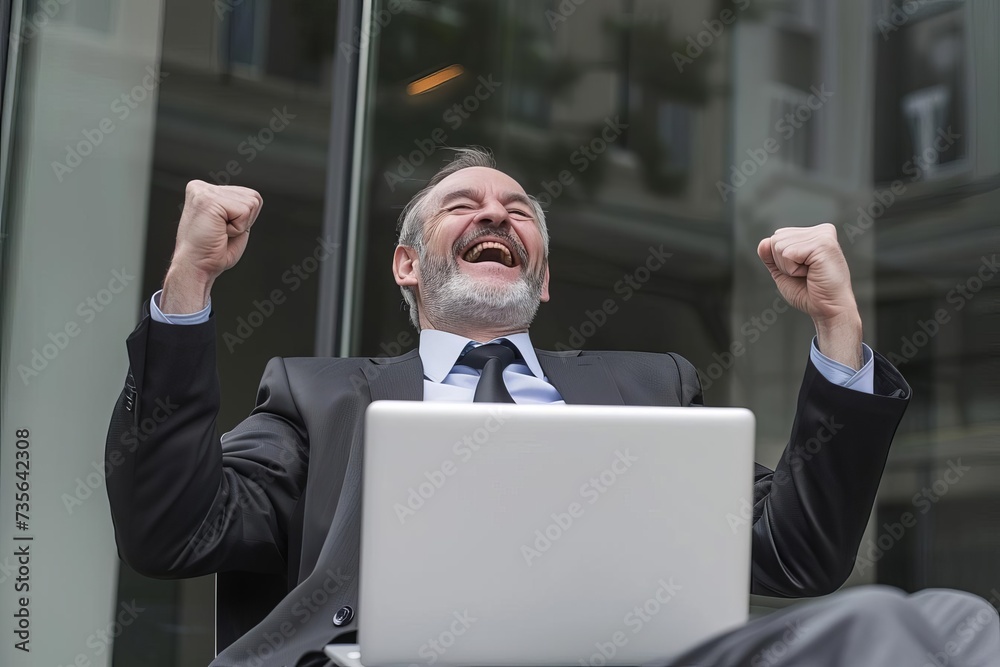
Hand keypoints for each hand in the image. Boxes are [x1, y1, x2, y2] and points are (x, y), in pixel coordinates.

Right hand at [161, 181, 262, 313]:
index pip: (249, 195)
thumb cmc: (212, 252)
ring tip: (219, 232)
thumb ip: (239, 207)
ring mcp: (203, 191)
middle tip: (221, 233)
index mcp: (205, 191)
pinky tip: (218, 232)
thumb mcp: (230, 224)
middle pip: (253, 197)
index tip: (222, 230)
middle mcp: (202, 187)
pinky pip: (245, 211)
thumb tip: (254, 198)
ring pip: (251, 203)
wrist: (195, 267)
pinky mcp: (208, 199)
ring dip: (240, 225)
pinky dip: (238, 228)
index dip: (245, 219)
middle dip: (245, 221)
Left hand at [757, 223, 862, 368]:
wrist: (828, 309)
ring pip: (779, 246)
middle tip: (805, 274)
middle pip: (776, 239)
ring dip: (789, 267)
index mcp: (814, 233)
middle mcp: (821, 231)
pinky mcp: (823, 244)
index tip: (802, 271)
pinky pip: (788, 253)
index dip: (781, 260)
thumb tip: (764, 242)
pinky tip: (812, 273)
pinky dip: (793, 269)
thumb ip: (771, 256)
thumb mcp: (783, 272)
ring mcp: (823, 235)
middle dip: (783, 263)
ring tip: (810, 274)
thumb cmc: (809, 293)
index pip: (777, 237)